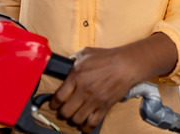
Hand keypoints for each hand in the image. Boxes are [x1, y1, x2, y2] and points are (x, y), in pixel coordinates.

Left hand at [48, 33, 176, 132]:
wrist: (126, 64)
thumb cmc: (107, 57)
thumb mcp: (85, 53)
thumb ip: (73, 60)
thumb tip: (64, 65)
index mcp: (76, 76)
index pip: (58, 97)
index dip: (53, 103)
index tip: (54, 104)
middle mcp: (84, 90)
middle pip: (65, 112)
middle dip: (62, 113)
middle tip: (63, 111)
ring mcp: (95, 100)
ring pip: (77, 119)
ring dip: (73, 120)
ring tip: (73, 116)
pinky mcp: (104, 106)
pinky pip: (92, 122)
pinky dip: (86, 127)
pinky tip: (84, 124)